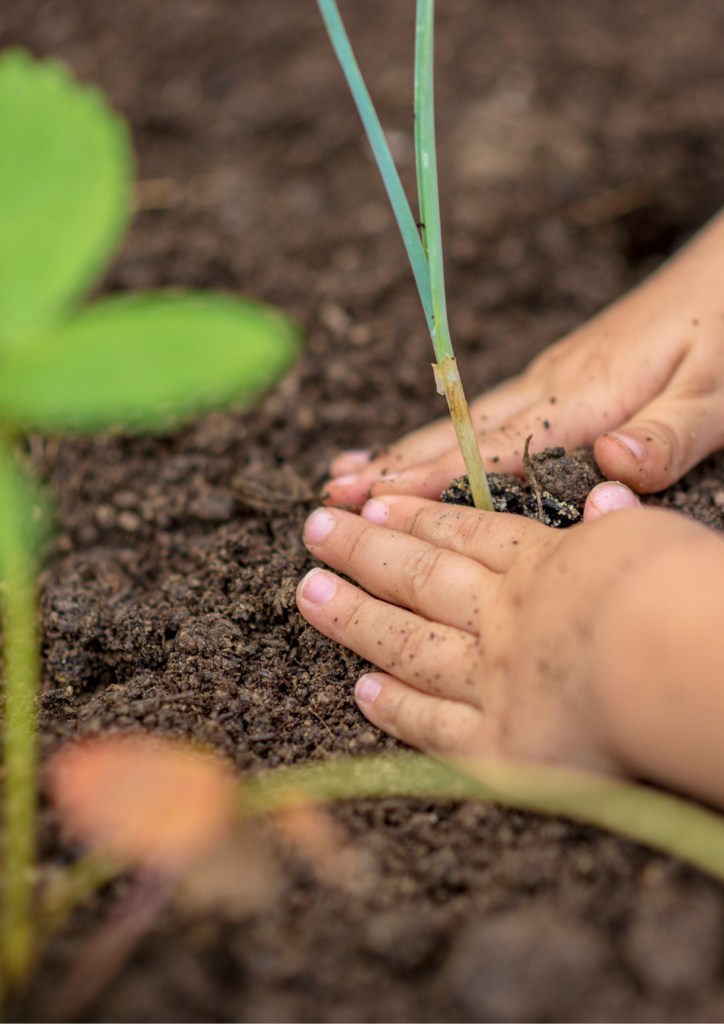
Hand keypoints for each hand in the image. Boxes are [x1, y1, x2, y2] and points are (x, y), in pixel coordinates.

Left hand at [297, 494, 723, 805]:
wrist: (674, 663)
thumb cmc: (679, 591)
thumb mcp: (650, 537)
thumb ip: (617, 523)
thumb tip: (608, 493)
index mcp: (541, 566)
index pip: (466, 536)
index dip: (416, 518)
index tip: (373, 503)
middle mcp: (503, 618)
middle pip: (420, 579)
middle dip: (362, 551)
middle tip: (314, 530)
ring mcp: (491, 681)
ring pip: (408, 643)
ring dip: (355, 617)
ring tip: (309, 592)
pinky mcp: (498, 748)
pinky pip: (433, 725)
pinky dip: (396, 707)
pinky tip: (362, 689)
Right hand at [325, 209, 723, 508]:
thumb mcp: (717, 392)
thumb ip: (669, 434)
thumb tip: (612, 464)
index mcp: (586, 397)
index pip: (494, 448)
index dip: (431, 478)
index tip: (373, 501)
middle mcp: (552, 386)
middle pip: (459, 432)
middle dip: (394, 466)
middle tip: (333, 494)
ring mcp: (549, 378)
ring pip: (462, 419)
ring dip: (403, 448)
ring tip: (348, 470)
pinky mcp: (557, 375)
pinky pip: (484, 411)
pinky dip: (440, 431)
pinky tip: (421, 442)